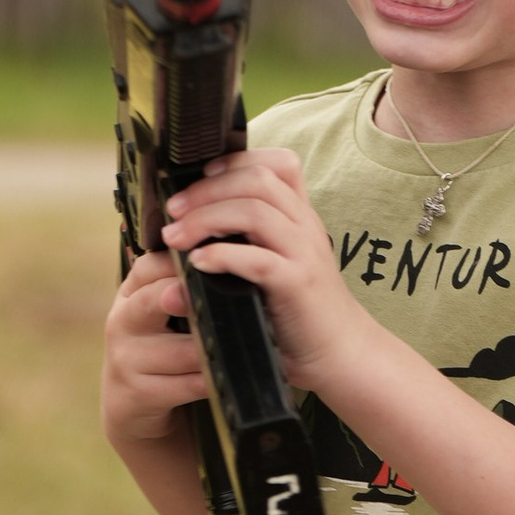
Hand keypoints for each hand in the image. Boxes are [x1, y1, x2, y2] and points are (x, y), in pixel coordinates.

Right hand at [100, 246, 211, 449]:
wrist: (132, 403)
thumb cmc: (160, 347)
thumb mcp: (162, 312)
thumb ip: (184, 285)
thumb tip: (231, 258)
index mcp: (131, 292)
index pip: (153, 266)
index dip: (185, 262)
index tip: (216, 259)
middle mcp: (122, 320)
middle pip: (153, 300)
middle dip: (183, 296)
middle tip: (208, 295)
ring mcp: (125, 358)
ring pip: (183, 350)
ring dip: (215, 349)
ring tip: (241, 345)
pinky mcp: (136, 393)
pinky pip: (188, 384)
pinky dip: (213, 380)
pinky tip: (230, 377)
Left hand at [160, 147, 366, 391]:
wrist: (341, 352)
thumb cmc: (300, 309)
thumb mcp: (281, 260)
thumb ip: (251, 237)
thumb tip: (193, 220)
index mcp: (301, 216)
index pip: (276, 164)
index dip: (235, 161)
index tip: (201, 176)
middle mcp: (305, 226)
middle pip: (256, 181)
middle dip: (206, 190)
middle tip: (173, 210)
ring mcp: (304, 254)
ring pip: (253, 212)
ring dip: (205, 219)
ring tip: (175, 238)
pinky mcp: (297, 285)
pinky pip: (257, 258)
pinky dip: (222, 255)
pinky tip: (198, 263)